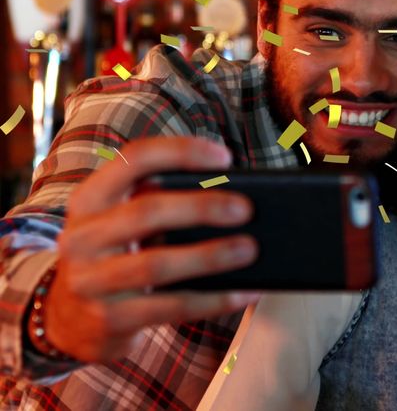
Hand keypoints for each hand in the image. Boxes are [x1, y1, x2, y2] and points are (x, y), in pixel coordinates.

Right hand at [44, 137, 259, 362]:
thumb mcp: (121, 223)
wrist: (70, 321)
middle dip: (201, 207)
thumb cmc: (116, 257)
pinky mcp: (109, 319)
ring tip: (249, 249)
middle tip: (245, 209)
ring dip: (209, 256)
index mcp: (90, 200)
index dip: (179, 153)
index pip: (132, 160)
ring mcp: (91, 281)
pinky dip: (213, 299)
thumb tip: (234, 196)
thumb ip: (159, 204)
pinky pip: (170, 307)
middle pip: (146, 212)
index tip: (224, 157)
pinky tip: (244, 293)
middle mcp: (83, 237)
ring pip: (156, 264)